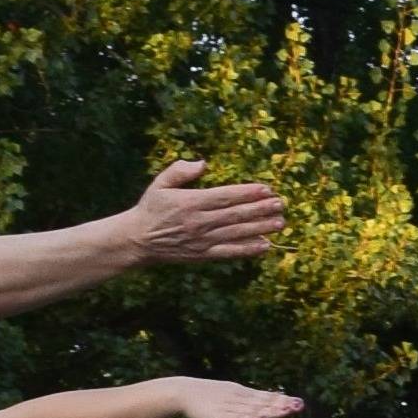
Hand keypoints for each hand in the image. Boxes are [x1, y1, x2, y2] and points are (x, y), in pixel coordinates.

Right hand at [111, 161, 291, 268]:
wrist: (137, 240)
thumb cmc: (151, 209)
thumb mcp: (160, 184)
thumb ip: (180, 171)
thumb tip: (202, 163)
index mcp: (191, 202)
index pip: (225, 196)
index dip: (247, 193)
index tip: (266, 189)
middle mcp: (200, 222)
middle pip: (236, 214)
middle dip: (260, 209)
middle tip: (280, 204)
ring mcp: (203, 240)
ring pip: (237, 233)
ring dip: (260, 228)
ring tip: (280, 222)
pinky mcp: (203, 254)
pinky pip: (229, 252)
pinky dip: (248, 249)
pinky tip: (265, 245)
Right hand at [175, 380, 304, 417]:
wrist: (184, 392)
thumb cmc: (208, 395)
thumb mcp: (229, 394)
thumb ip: (244, 401)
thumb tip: (261, 407)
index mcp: (242, 393)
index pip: (265, 396)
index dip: (282, 400)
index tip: (299, 402)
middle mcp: (239, 398)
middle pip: (263, 402)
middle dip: (281, 405)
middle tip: (299, 405)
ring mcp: (230, 406)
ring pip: (253, 409)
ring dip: (270, 411)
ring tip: (285, 411)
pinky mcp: (220, 416)